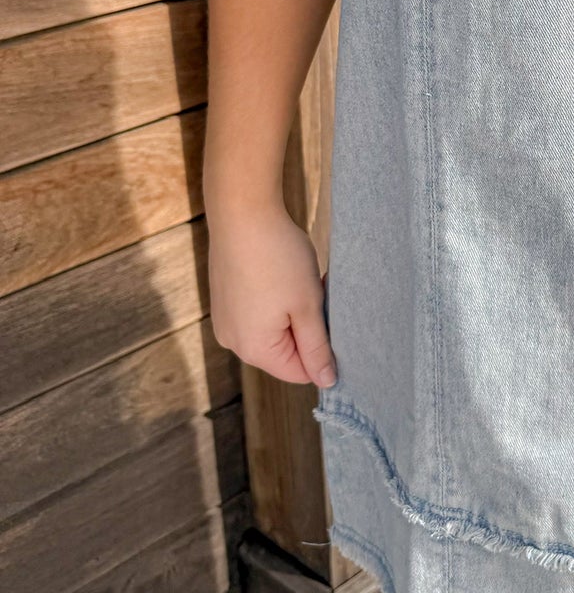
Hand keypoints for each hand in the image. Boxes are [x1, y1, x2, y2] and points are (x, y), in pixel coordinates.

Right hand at [206, 200, 336, 387]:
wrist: (242, 211)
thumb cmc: (278, 257)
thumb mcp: (307, 305)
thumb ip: (317, 348)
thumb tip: (327, 381)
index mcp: (254, 349)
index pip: (301, 372)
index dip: (323, 348)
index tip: (329, 314)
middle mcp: (233, 341)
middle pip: (285, 352)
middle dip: (307, 326)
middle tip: (317, 291)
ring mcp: (225, 320)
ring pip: (273, 331)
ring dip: (293, 311)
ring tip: (300, 279)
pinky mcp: (225, 300)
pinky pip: (258, 314)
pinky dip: (276, 300)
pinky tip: (282, 273)